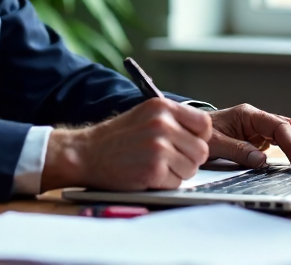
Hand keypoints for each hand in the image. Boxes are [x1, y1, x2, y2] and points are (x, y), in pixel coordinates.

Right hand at [41, 98, 211, 190]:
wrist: (85, 153)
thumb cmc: (117, 137)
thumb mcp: (145, 115)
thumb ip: (173, 120)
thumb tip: (202, 136)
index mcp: (162, 107)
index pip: (204, 124)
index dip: (199, 138)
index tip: (187, 144)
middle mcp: (162, 124)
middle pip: (201, 150)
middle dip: (189, 160)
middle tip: (169, 161)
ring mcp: (158, 147)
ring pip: (191, 169)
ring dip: (177, 173)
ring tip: (156, 166)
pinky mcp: (153, 170)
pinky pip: (176, 183)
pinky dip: (164, 184)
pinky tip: (147, 175)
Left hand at [206, 104, 290, 170]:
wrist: (188, 132)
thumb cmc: (199, 134)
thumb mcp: (214, 144)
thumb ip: (238, 150)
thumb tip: (262, 161)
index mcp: (249, 115)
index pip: (279, 127)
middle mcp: (258, 119)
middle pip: (290, 127)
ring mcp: (260, 128)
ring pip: (290, 133)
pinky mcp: (260, 138)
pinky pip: (283, 141)